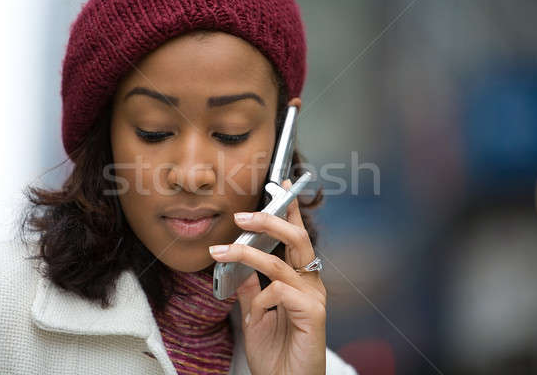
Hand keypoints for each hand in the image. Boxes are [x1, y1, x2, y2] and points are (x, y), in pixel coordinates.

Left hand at [209, 179, 326, 374]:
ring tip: (222, 251)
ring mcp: (314, 298)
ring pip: (281, 262)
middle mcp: (310, 284)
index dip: (290, 210)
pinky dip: (262, 298)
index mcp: (298, 280)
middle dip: (271, 220)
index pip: (295, 238)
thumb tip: (236, 264)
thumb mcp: (254, 314)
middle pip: (297, 239)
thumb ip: (249, 288)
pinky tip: (256, 313)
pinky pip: (281, 292)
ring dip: (248, 254)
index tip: (281, 184)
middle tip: (243, 214)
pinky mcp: (313, 314)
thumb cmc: (275, 352)